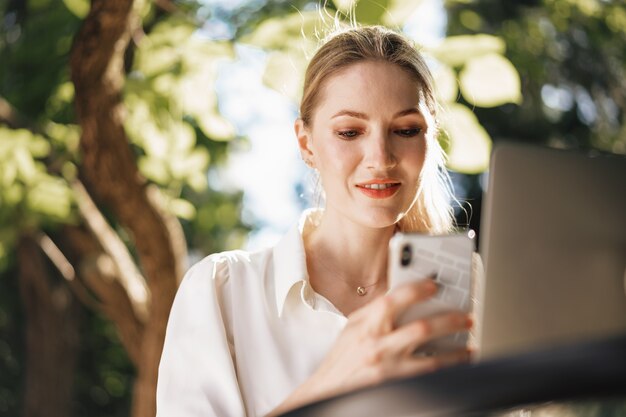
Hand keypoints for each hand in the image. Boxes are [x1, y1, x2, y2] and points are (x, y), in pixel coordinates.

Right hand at [269, 279, 471, 414]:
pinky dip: (447, 364)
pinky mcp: (395, 383)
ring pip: (431, 354)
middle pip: (421, 328)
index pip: (393, 301)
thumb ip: (374, 312)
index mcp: (366, 325)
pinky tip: (459, 359)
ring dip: (455, 346)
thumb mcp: (353, 327)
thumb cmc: (342, 358)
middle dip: (448, 319)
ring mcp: (388, 366)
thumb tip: (401, 296)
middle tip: (465, 315)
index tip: (434, 285)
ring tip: (468, 339)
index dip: (416, 290)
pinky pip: (428, 372)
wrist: (328, 390)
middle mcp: (377, 344)